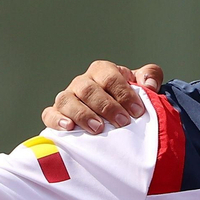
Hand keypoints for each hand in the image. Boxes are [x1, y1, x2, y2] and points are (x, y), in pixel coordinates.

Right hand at [42, 60, 162, 133]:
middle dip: (107, 106)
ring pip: (67, 100)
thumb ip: (150, 76)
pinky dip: (57, 120)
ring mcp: (68, 97)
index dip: (124, 93)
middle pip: (88, 89)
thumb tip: (150, 84)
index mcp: (102, 71)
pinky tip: (69, 128)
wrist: (112, 115)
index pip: (110, 77)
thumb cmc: (126, 99)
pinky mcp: (56, 113)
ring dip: (83, 114)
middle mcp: (82, 82)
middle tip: (122, 122)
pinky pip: (49, 114)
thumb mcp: (141, 85)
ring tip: (98, 129)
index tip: (137, 111)